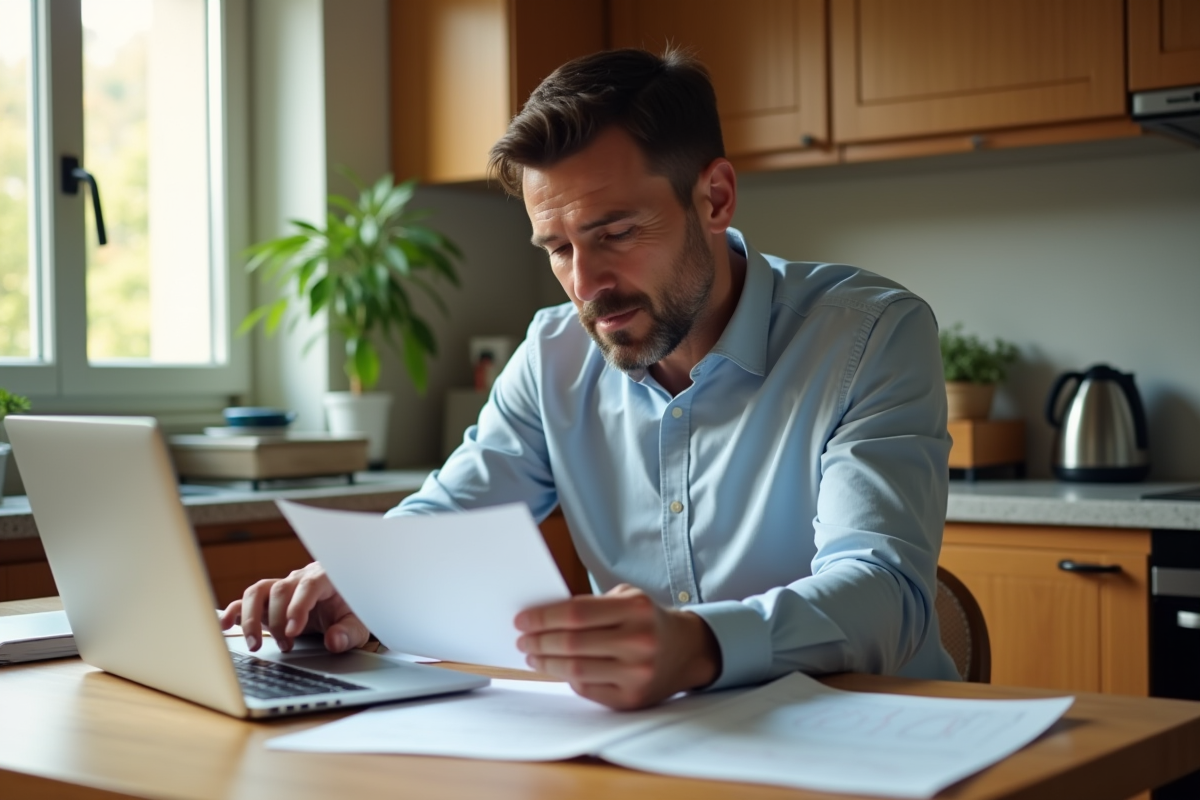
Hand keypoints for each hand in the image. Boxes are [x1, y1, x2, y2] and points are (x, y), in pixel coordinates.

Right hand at [218, 561, 368, 653]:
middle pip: (280, 590)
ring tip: (255, 644)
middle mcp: (299, 578)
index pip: (308, 586)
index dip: (298, 607)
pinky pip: (246, 600)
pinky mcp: (269, 600)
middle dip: (278, 621)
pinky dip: (234, 611)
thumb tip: (334, 641)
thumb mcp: (359, 623)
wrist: (345, 600)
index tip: (293, 631)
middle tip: (287, 645)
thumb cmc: (352, 608)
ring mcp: (282, 587)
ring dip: (251, 618)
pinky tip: (225, 625)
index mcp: (325, 578)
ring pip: (258, 591)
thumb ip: (349, 633)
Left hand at [514, 584, 721, 709]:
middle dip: (539, 641)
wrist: (686, 650)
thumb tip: (542, 616)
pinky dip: (566, 678)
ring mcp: (637, 673)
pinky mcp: (632, 698)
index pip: (576, 613)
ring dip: (546, 662)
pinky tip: (556, 668)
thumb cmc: (646, 619)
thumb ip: (589, 604)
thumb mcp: (626, 597)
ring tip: (532, 655)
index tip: (521, 620)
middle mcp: (639, 641)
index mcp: (635, 609)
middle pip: (572, 643)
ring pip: (576, 670)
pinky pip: (587, 689)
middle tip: (522, 639)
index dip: (543, 618)